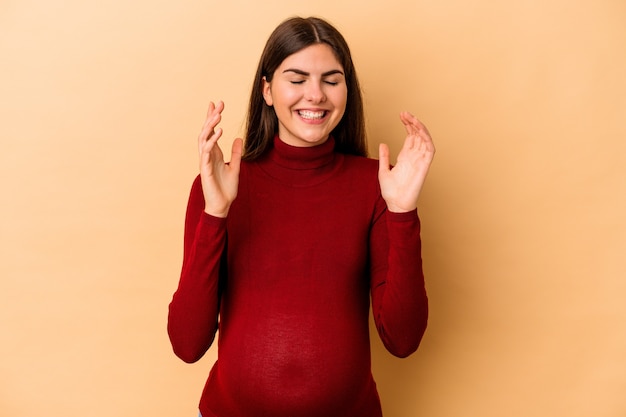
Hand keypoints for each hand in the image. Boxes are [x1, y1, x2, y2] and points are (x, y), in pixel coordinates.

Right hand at [197, 101, 242, 216]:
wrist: (222, 205)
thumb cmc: (226, 189)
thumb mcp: (235, 167)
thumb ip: (236, 153)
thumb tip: (238, 139)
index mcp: (214, 154)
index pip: (211, 132)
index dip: (212, 118)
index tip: (215, 103)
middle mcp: (208, 155)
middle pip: (206, 132)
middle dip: (211, 117)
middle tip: (218, 104)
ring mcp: (205, 161)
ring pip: (204, 139)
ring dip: (210, 126)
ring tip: (219, 115)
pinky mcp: (205, 169)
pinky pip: (207, 152)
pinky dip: (212, 141)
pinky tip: (219, 132)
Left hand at [378, 112, 434, 212]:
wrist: (396, 205)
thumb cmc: (391, 192)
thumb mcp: (383, 171)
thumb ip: (384, 157)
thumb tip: (383, 144)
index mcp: (405, 157)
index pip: (410, 137)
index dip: (408, 125)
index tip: (401, 115)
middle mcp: (414, 157)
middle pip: (417, 135)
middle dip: (412, 123)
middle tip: (404, 113)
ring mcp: (420, 160)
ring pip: (424, 139)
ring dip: (419, 127)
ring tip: (411, 118)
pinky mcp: (424, 166)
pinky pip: (429, 149)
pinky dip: (426, 138)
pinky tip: (420, 130)